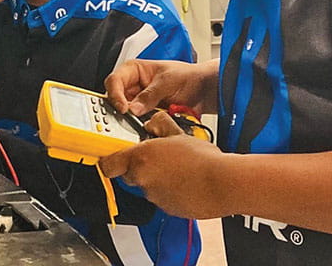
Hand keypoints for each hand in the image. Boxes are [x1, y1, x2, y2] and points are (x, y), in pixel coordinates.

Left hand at [99, 112, 229, 218]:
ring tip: (177, 169)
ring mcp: (155, 196)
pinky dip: (169, 191)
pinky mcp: (167, 209)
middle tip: (156, 158)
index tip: (114, 157)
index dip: (110, 161)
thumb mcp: (177, 132)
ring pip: (147, 186)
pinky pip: (162, 198)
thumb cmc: (202, 159)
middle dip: (139, 167)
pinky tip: (184, 182)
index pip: (108, 165)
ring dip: (156, 178)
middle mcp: (143, 179)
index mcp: (140, 159)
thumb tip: (152, 123)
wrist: (222, 183)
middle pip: (129, 175)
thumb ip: (159, 124)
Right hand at [105, 58, 217, 115]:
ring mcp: (138, 101)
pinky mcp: (145, 114)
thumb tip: (134, 108)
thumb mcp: (168, 81)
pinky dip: (139, 125)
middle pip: (115, 98)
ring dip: (130, 119)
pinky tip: (146, 125)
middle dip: (120, 109)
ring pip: (123, 112)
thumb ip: (150, 95)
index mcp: (133, 70)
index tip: (123, 108)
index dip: (115, 95)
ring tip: (140, 121)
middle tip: (127, 118)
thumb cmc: (188, 76)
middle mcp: (132, 85)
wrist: (204, 91)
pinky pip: (135, 122)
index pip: (114, 81)